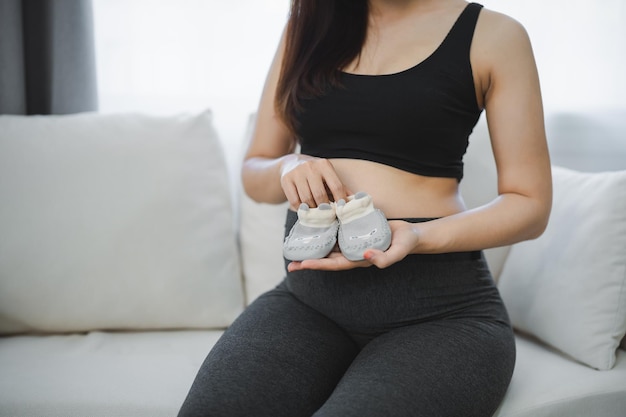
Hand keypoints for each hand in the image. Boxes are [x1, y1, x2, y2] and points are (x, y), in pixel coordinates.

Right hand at [280, 154, 349, 208]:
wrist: (292, 163)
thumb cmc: (316, 174)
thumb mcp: (328, 176)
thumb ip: (341, 188)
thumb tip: (354, 202)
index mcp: (324, 165)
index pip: (336, 186)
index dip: (340, 200)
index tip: (342, 210)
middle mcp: (310, 167)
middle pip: (320, 195)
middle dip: (324, 208)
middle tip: (327, 214)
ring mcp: (297, 172)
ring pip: (306, 199)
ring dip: (312, 210)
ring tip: (316, 212)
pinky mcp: (286, 179)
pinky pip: (294, 201)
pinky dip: (300, 209)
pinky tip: (304, 209)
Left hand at [287, 221, 420, 270]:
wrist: (410, 234)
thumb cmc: (405, 244)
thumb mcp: (398, 252)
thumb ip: (384, 258)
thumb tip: (365, 256)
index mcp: (358, 260)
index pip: (334, 265)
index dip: (318, 265)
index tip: (303, 265)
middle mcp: (351, 252)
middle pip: (326, 257)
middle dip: (309, 261)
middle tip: (290, 262)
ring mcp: (352, 242)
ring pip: (329, 245)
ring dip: (313, 246)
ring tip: (296, 246)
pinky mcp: (353, 231)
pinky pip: (336, 232)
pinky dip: (325, 231)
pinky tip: (314, 226)